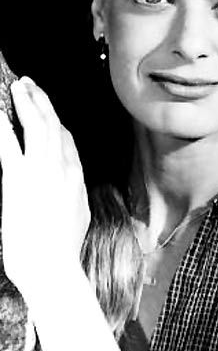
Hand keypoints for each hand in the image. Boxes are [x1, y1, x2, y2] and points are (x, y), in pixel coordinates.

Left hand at [0, 77, 90, 299]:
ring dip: (27, 102)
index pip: (67, 139)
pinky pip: (10, 143)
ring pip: (36, 125)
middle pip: (53, 124)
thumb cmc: (62, 248)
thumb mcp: (77, 215)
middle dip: (42, 101)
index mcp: (75, 176)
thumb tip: (68, 188)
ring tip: (19, 87)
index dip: (56, 120)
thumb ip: (72, 194)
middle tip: (31, 85)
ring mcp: (41, 169)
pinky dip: (4, 124)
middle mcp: (61, 166)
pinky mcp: (18, 177)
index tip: (48, 112)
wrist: (53, 264)